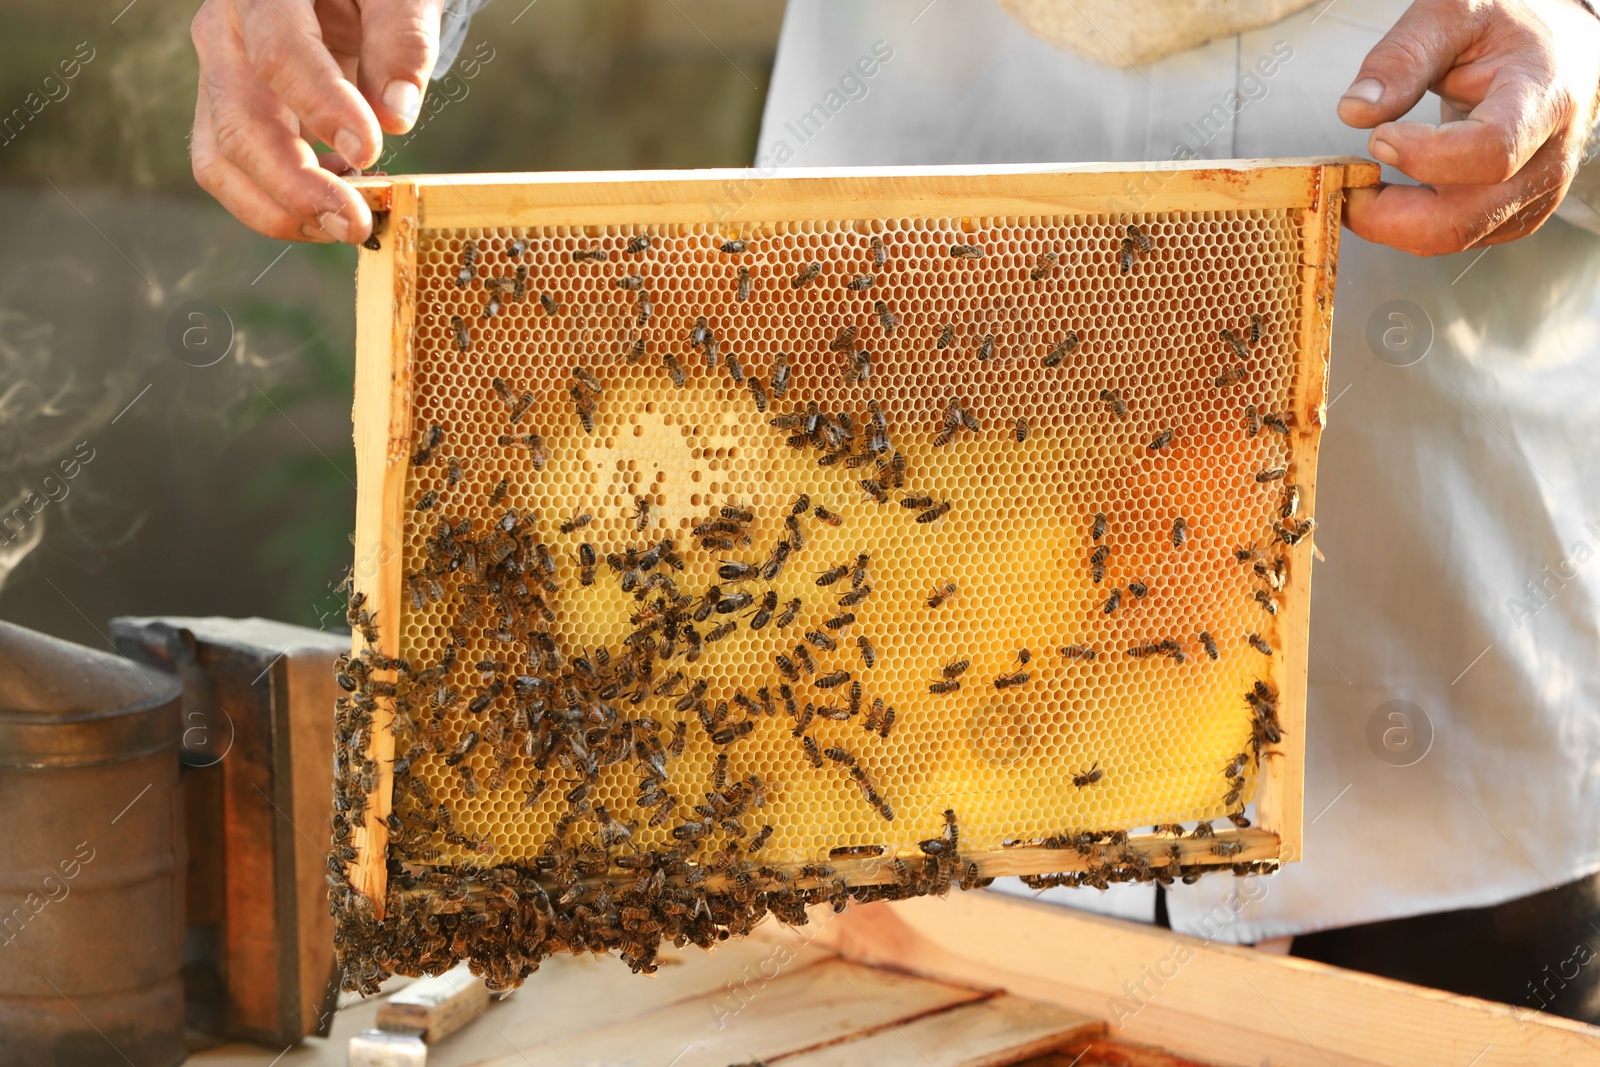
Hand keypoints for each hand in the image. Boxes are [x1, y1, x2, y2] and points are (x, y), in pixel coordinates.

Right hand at [190, 0, 443, 243]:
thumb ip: (403, 37)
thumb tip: (395, 117)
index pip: (279, 55)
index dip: (322, 108)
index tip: (369, 151)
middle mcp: (224, 33)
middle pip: (238, 123)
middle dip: (295, 187)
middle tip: (356, 223)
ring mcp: (219, 78)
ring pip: (220, 161)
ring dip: (280, 209)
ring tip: (345, 225)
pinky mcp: (230, 115)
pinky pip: (236, 172)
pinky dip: (281, 202)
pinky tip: (337, 196)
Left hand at [1338, 0, 1599, 254]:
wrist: (1554, 48)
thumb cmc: (1507, 25)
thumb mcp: (1453, 12)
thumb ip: (1403, 57)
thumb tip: (1354, 111)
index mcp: (1543, 99)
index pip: (1490, 152)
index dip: (1424, 157)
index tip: (1378, 137)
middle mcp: (1548, 158)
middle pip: (1463, 219)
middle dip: (1388, 215)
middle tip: (1343, 184)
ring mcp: (1534, 193)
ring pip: (1452, 236)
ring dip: (1393, 222)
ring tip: (1361, 182)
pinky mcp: (1515, 213)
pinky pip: (1454, 236)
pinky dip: (1410, 224)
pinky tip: (1390, 192)